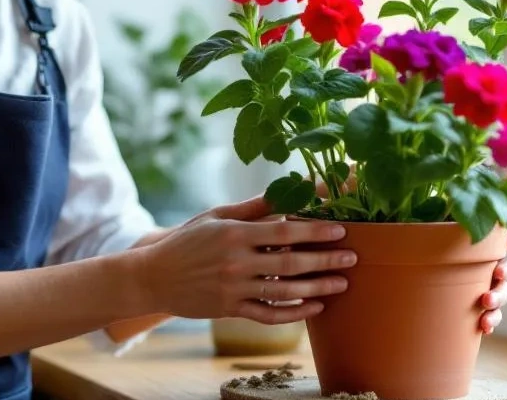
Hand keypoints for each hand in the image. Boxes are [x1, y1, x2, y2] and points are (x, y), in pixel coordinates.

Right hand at [134, 195, 356, 325]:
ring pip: (284, 291)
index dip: (314, 230)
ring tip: (341, 283)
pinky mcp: (230, 309)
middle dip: (325, 259)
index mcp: (234, 233)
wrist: (154, 276)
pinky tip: (314, 307)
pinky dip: (294, 313)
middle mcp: (236, 262)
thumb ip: (252, 208)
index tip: (340, 228)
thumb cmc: (187, 240)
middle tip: (352, 256)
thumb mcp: (216, 216)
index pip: (283, 231)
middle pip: (290, 262)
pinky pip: (269, 314)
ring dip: (317, 288)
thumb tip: (285, 190)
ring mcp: (234, 288)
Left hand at [311, 177, 506, 332]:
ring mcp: (462, 280)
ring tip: (485, 304)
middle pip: (497, 256)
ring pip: (497, 286)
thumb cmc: (365, 236)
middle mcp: (459, 253)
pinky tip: (483, 326)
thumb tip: (337, 178)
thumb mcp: (359, 216)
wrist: (359, 276)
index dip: (502, 231)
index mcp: (444, 227)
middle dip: (504, 267)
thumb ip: (357, 196)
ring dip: (500, 295)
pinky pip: (484, 314)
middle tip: (496, 274)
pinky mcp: (459, 305)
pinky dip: (491, 320)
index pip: (483, 225)